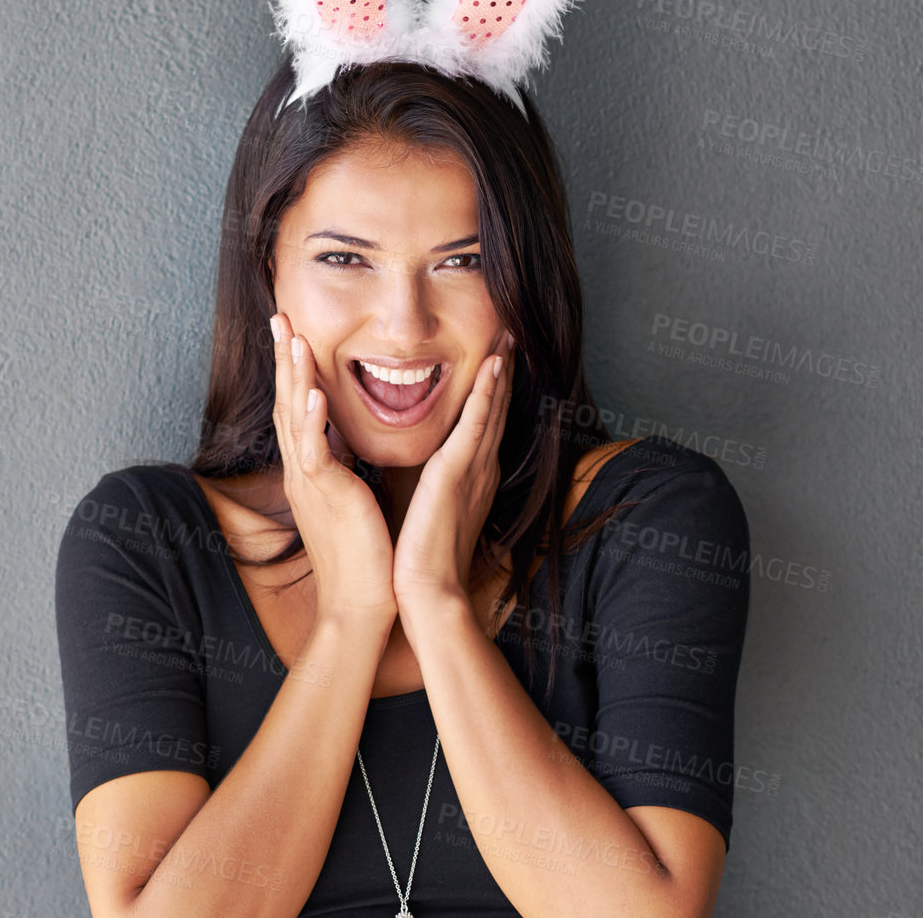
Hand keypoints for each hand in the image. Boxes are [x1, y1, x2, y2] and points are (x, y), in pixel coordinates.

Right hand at [269, 312, 396, 623]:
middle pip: (286, 401)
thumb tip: (344, 439)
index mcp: (311, 469)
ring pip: (294, 418)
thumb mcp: (349, 496)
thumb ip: (342, 465)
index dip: (293, 368)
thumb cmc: (361, 554)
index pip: (296, 407)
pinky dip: (311, 420)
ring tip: (292, 337)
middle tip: (279, 315)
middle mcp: (303, 470)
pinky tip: (312, 392)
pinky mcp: (327, 496)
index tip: (293, 332)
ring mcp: (311, 482)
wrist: (360, 602)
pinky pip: (313, 453)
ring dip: (293, 375)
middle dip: (284, 356)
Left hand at [392, 331, 516, 607]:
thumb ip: (423, 475)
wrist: (424, 589)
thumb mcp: (422, 501)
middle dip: (501, 370)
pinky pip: (475, 426)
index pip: (480, 421)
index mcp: (468, 474)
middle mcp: (478, 467)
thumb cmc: (420, 552)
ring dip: (498, 371)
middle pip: (492, 408)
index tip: (492, 354)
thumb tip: (413, 456)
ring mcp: (473, 469)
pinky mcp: (458, 474)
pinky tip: (492, 368)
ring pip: (489, 409)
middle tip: (509, 332)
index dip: (489, 387)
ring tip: (506, 336)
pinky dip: (485, 395)